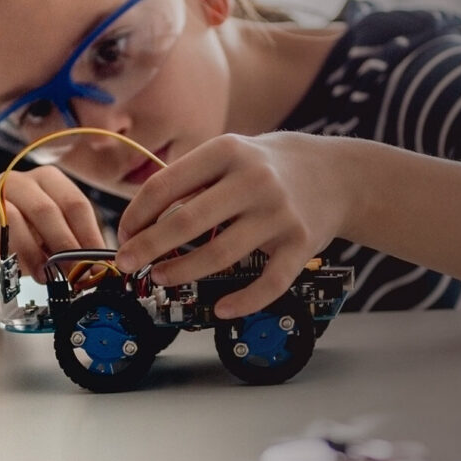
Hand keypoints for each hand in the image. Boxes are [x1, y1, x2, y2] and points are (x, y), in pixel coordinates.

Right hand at [0, 166, 106, 283]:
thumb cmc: (26, 241)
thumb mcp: (53, 238)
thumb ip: (74, 243)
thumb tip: (101, 265)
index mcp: (46, 179)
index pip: (74, 203)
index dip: (88, 235)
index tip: (97, 263)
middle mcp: (15, 182)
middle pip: (45, 209)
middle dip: (63, 245)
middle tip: (72, 274)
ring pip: (11, 220)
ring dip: (30, 253)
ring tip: (43, 277)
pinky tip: (4, 273)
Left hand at [115, 133, 350, 318]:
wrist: (337, 173)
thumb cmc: (267, 167)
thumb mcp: (230, 154)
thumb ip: (191, 179)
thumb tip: (141, 221)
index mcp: (226, 151)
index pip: (165, 185)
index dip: (136, 215)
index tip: (123, 234)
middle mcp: (253, 180)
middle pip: (186, 222)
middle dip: (148, 248)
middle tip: (127, 264)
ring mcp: (279, 214)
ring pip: (220, 255)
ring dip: (183, 272)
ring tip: (162, 278)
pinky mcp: (301, 244)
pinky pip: (268, 283)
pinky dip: (242, 302)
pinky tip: (221, 309)